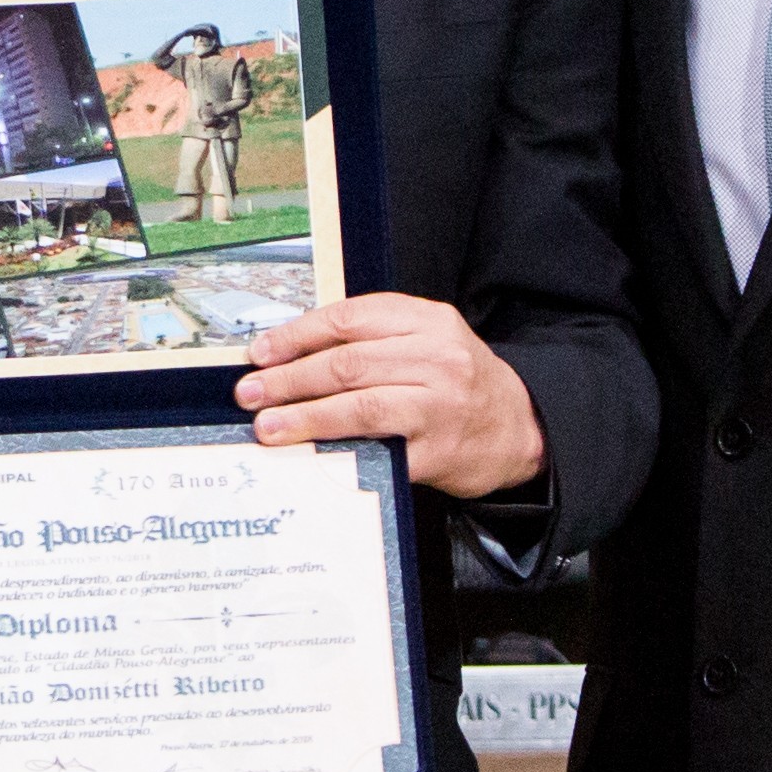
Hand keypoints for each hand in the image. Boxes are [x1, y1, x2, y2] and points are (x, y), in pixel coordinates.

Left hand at [234, 294, 544, 497]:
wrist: (520, 428)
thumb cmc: (459, 383)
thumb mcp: (427, 342)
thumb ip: (373, 340)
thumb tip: (291, 356)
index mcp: (429, 322)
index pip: (350, 319)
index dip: (298, 335)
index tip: (261, 352)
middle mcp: (438, 359)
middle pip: (348, 363)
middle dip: (290, 378)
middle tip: (251, 392)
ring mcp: (440, 407)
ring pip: (360, 406)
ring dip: (305, 416)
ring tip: (268, 425)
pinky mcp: (438, 452)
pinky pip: (379, 451)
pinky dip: (338, 451)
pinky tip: (309, 453)